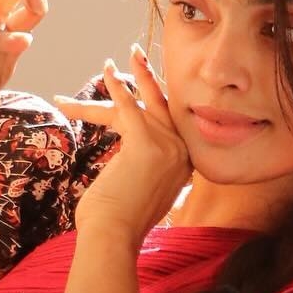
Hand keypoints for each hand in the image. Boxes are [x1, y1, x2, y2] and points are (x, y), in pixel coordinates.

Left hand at [53, 47, 190, 246]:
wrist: (113, 237)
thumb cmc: (117, 224)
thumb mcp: (141, 195)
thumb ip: (147, 178)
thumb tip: (135, 174)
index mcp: (184, 167)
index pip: (168, 127)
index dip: (151, 106)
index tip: (140, 89)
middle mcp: (182, 156)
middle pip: (161, 110)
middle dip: (149, 81)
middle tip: (136, 55)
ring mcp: (168, 149)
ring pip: (144, 105)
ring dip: (130, 78)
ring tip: (116, 59)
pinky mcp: (146, 145)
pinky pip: (129, 107)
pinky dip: (117, 87)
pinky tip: (108, 70)